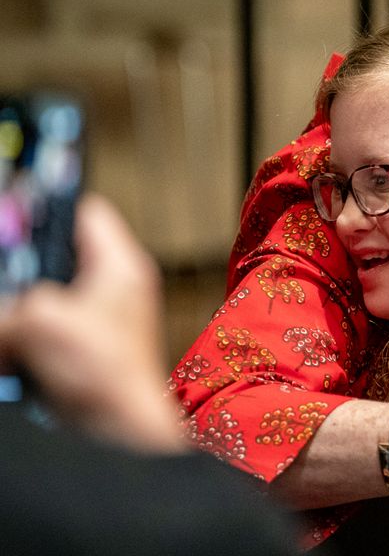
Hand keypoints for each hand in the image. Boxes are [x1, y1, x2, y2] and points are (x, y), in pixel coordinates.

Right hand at [0, 195, 182, 452]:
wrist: (121, 434)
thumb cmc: (103, 372)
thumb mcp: (40, 322)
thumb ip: (7, 306)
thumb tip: (4, 318)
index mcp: (118, 266)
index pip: (85, 213)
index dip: (47, 208)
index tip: (14, 213)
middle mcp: (112, 289)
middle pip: (55, 258)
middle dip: (21, 270)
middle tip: (9, 281)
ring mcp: (97, 323)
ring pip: (41, 299)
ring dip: (16, 312)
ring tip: (11, 327)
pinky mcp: (81, 355)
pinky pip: (39, 334)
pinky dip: (19, 340)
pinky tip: (10, 353)